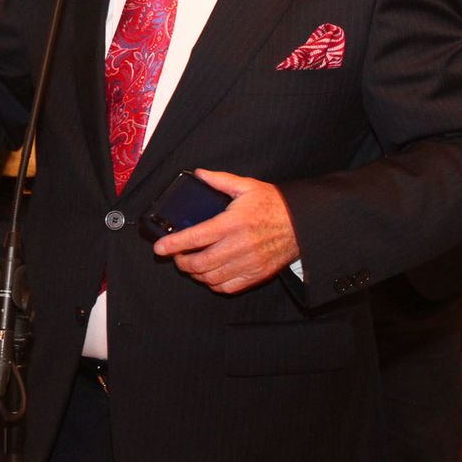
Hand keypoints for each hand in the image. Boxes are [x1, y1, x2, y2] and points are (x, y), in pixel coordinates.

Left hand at [152, 169, 299, 294]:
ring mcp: (248, 263)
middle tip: (176, 256)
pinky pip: (228, 287)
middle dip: (182, 262)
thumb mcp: (247, 186)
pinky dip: (214, 284)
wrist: (301, 224)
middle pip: (200, 263)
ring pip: (211, 278)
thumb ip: (220, 180)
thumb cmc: (274, 204)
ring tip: (191, 264)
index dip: (174, 244)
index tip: (159, 248)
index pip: (196, 237)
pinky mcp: (256, 275)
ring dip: (196, 273)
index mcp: (233, 223)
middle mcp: (239, 246)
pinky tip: (210, 275)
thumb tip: (199, 174)